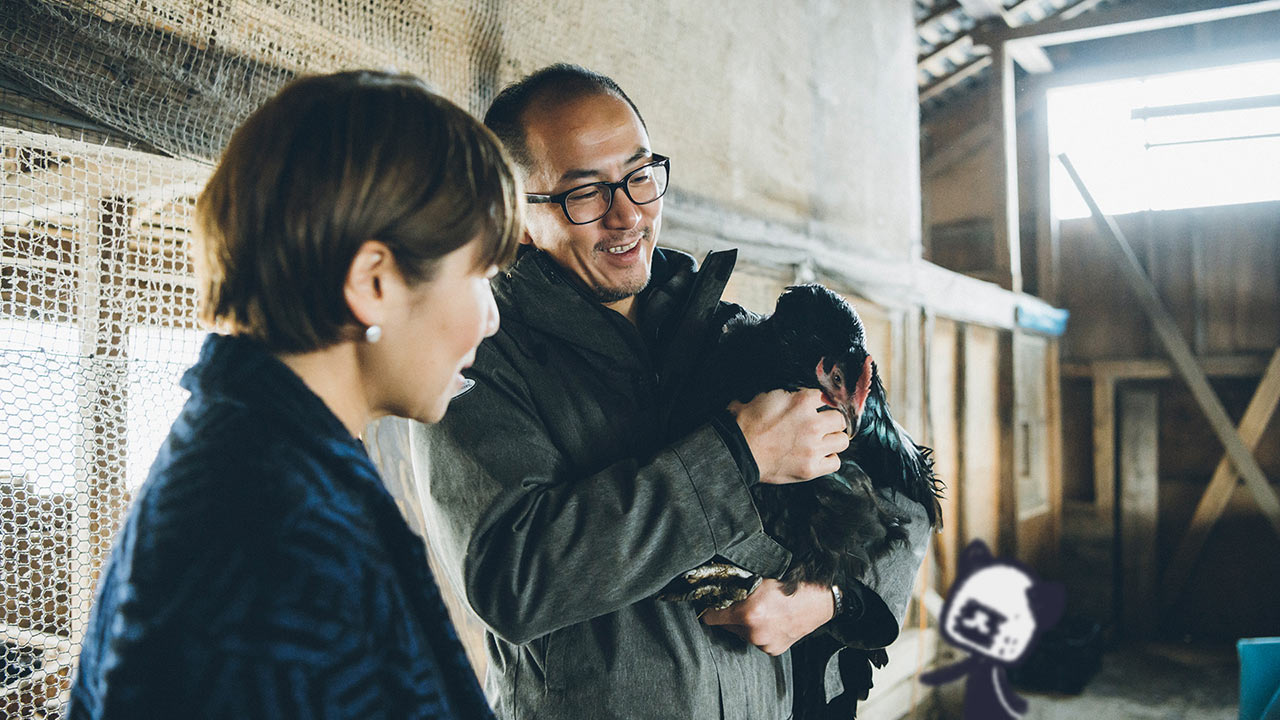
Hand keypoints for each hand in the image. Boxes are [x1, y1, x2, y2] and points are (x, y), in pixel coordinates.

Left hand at [700, 579, 834, 655]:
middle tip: (742, 603)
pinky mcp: (773, 650)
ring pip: (742, 633)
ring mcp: (764, 643)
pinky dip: (760, 632)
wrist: (820, 600)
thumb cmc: (792, 586)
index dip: (709, 608)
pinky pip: (757, 640)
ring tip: (762, 611)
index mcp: (748, 613)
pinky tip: (771, 620)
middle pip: (726, 626)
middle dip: (731, 615)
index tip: (709, 604)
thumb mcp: (760, 580)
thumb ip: (737, 586)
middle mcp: (754, 632)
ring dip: (746, 624)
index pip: (711, 617)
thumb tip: (716, 585)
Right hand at [729, 388, 848, 483]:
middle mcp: (812, 424)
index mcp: (802, 402)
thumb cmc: (747, 423)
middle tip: (822, 426)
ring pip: (842, 440)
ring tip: (822, 441)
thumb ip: (789, 395)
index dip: (821, 404)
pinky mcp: (811, 468)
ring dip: (833, 440)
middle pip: (840, 419)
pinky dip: (828, 459)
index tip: (818, 409)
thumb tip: (801, 395)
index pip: (827, 398)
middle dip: (830, 421)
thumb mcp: (767, 396)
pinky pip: (835, 462)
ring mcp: (813, 447)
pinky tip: (818, 456)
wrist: (738, 450)